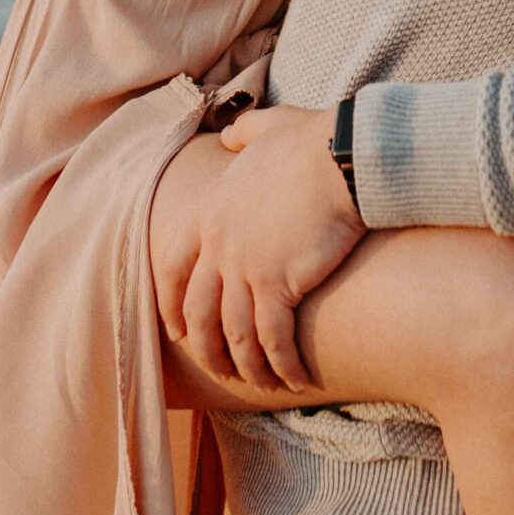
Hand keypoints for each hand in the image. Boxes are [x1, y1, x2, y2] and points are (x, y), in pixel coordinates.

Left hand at [153, 105, 364, 391]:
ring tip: (262, 384)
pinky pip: (273, 339)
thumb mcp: (267, 129)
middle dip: (207, 347)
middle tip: (219, 370)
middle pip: (201, 311)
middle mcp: (220, 245)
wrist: (341, 156)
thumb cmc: (313, 142)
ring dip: (247, 366)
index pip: (175, 266)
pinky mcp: (278, 284)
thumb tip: (230, 137)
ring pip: (235, 333)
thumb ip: (244, 135)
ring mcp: (245, 267)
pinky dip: (282, 365)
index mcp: (212, 212)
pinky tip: (296, 379)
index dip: (172, 303)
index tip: (178, 330)